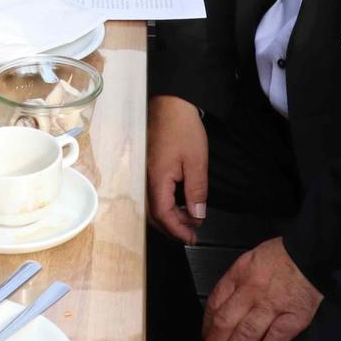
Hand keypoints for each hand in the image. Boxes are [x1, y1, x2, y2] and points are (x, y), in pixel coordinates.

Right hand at [148, 93, 208, 243]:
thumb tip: (196, 215)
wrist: (171, 102)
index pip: (163, 215)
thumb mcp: (196, 161)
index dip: (177, 230)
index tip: (192, 238)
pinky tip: (180, 200)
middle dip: (173, 227)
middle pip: (154, 214)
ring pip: (152, 204)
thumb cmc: (183, 128)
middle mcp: (145, 178)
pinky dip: (166, 203)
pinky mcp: (148, 166)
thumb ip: (196, 191)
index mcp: (156, 179)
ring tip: (190, 216)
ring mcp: (144, 172)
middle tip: (192, 231)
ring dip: (170, 215)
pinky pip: (153, 193)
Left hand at [199, 238, 321, 340]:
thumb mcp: (248, 261)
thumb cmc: (279, 257)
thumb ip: (233, 286)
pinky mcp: (295, 316)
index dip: (205, 330)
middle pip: (225, 323)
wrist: (310, 252)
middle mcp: (252, 291)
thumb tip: (218, 313)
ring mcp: (273, 304)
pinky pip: (276, 338)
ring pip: (246, 334)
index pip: (214, 305)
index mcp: (238, 275)